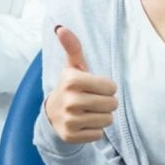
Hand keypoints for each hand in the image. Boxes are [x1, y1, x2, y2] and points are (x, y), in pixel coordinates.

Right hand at [44, 26, 118, 143]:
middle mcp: (69, 100)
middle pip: (112, 104)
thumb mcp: (73, 66)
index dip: (108, 88)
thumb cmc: (71, 87)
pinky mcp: (71, 136)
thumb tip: (61, 28)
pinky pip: (99, 134)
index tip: (95, 87)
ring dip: (102, 116)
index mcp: (71, 80)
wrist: (52, 114)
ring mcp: (70, 120)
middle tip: (93, 100)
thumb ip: (72, 47)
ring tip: (89, 111)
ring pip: (107, 120)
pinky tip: (84, 123)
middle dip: (107, 102)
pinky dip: (95, 130)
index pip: (111, 87)